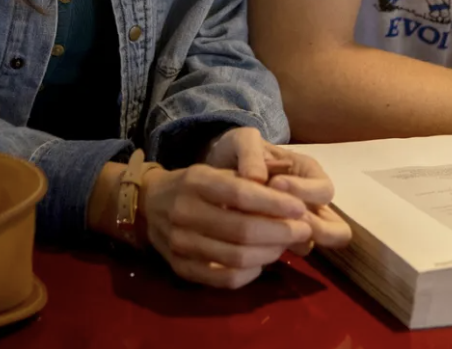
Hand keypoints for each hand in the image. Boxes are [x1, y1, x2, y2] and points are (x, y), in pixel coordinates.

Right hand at [138, 163, 312, 289]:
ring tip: (286, 245)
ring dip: (270, 253)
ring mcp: (179, 244)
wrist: (148, 204)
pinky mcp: (180, 268)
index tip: (300, 208)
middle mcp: (184, 212)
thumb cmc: (192, 184)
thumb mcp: (215, 172)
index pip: (241, 195)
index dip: (274, 204)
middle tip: (303, 230)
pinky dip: (250, 274)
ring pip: (235, 258)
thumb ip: (247, 183)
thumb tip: (290, 201)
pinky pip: (222, 279)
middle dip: (280, 232)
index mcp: (195, 182)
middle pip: (242, 231)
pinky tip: (262, 262)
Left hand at [204, 127, 351, 252]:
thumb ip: (250, 153)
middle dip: (314, 228)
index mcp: (309, 174)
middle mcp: (309, 203)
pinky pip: (281, 252)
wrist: (217, 168)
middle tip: (282, 217)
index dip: (304, 191)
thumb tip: (257, 179)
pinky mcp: (273, 240)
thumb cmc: (238, 151)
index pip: (324, 190)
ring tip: (258, 227)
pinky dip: (265, 248)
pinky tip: (244, 238)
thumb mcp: (243, 141)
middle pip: (337, 230)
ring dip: (287, 239)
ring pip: (309, 244)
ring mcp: (293, 225)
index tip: (274, 184)